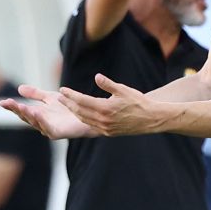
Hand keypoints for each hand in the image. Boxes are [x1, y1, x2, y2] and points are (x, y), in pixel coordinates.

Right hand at [2, 85, 97, 139]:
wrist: (87, 114)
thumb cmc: (69, 108)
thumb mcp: (49, 97)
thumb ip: (35, 94)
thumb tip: (19, 88)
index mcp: (38, 114)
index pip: (22, 110)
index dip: (12, 107)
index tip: (2, 102)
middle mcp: (41, 123)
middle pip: (26, 117)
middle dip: (17, 110)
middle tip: (8, 103)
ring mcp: (49, 129)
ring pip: (35, 123)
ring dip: (27, 115)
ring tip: (21, 106)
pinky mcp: (59, 133)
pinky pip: (47, 128)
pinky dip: (42, 121)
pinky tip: (37, 112)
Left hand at [56, 74, 172, 135]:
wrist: (151, 119)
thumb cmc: (138, 102)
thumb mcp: (123, 90)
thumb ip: (108, 84)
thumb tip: (97, 77)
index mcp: (105, 108)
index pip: (82, 101)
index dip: (70, 95)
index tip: (62, 90)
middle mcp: (103, 120)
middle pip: (80, 111)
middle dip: (68, 104)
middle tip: (59, 97)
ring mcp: (105, 128)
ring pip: (84, 120)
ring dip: (74, 112)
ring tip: (68, 105)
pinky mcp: (109, 133)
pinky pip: (92, 126)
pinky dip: (84, 119)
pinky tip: (81, 114)